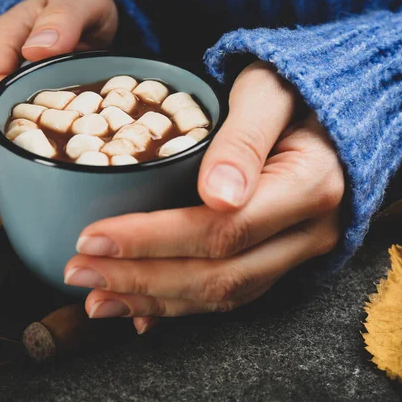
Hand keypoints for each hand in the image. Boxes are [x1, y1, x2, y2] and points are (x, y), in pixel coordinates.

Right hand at [0, 0, 117, 164]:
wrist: (80, 17)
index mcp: (2, 40)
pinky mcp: (10, 105)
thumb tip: (38, 49)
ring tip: (6, 170)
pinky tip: (22, 165)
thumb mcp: (78, 2)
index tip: (3, 131)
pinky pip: (0, 128)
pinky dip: (9, 147)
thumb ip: (62, 18)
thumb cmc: (77, 8)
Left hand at [63, 61, 344, 333]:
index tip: (94, 237)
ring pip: (221, 294)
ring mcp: (293, 253)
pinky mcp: (276, 259)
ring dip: (153, 301)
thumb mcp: (266, 91)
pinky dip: (179, 306)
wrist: (323, 112)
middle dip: (140, 278)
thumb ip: (243, 138)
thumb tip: (219, 196)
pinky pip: (228, 294)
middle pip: (217, 275)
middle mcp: (305, 233)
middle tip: (79, 272)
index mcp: (308, 186)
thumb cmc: (290, 90)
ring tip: (96, 299)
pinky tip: (139, 312)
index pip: (221, 229)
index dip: (153, 240)